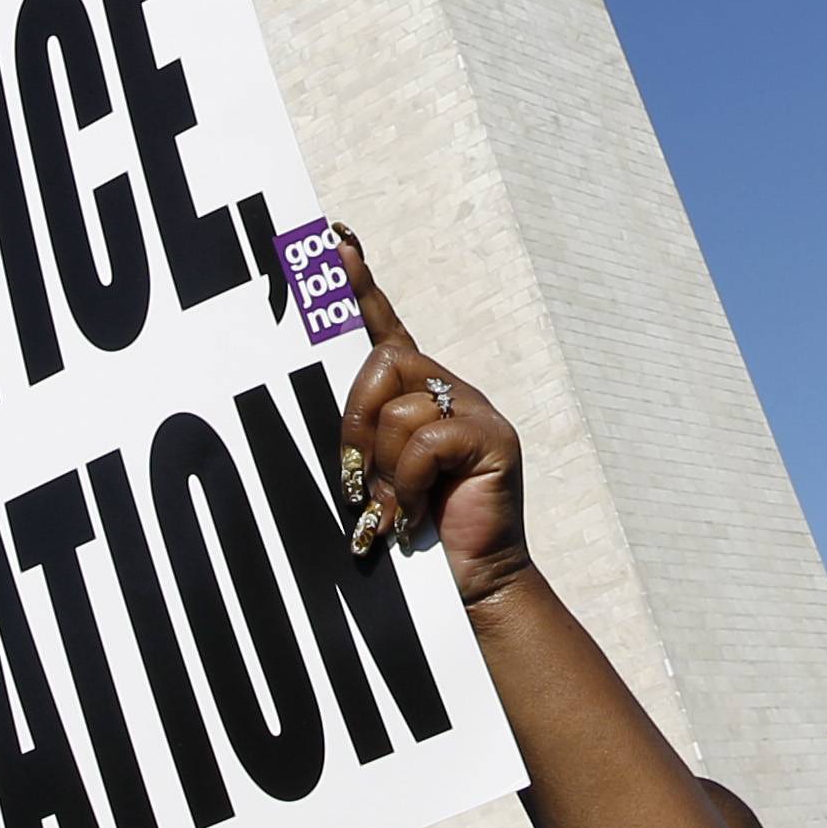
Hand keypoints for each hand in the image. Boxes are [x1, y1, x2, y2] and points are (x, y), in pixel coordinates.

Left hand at [333, 230, 529, 596]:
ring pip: (400, 407)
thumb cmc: (410, 535)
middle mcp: (447, 390)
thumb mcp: (371, 478)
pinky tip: (417, 514)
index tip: (336, 241)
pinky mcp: (494, 436)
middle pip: (382, 363)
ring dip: (384, 472)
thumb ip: (359, 438)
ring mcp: (475, 409)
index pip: (384, 327)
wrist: (467, 586)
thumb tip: (332, 427)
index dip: (360, 286)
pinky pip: (427, 438)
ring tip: (396, 513)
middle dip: (355, 424)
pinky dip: (409, 484)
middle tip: (356, 483)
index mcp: (414, 395)